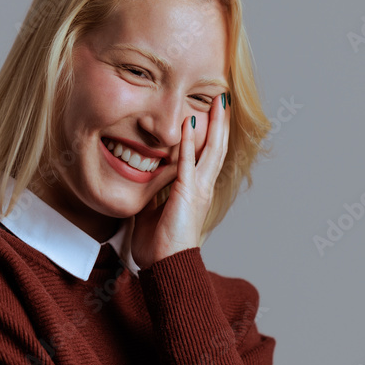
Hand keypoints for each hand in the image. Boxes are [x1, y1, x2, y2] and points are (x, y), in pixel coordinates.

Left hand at [131, 92, 230, 270]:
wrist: (166, 265)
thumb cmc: (159, 244)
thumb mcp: (153, 209)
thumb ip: (152, 191)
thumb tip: (141, 180)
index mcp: (196, 190)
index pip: (207, 154)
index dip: (211, 133)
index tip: (210, 112)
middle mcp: (203, 186)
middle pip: (217, 146)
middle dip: (221, 121)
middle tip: (223, 98)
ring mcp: (198, 189)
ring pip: (212, 149)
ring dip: (215, 124)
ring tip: (218, 102)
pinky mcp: (188, 193)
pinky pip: (189, 163)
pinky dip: (190, 142)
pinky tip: (190, 123)